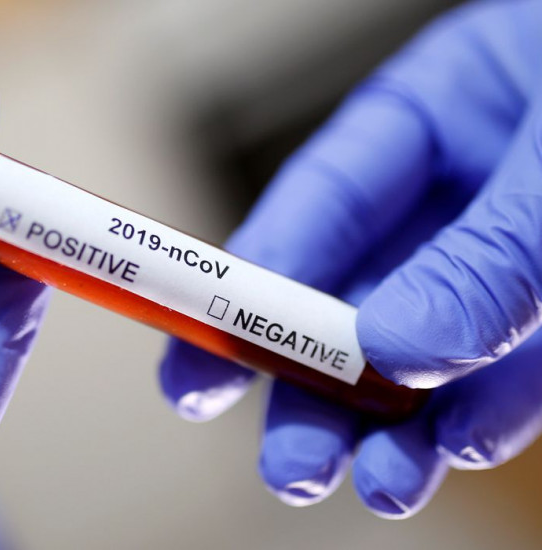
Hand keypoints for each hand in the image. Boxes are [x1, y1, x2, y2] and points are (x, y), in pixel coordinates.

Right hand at [160, 0, 541, 517]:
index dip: (251, 281)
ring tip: (367, 488)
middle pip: (353, 290)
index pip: (316, 202)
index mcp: (434, 112)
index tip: (205, 357)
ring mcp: (511, 255)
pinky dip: (481, 414)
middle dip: (312, 382)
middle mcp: (457, 189)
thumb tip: (396, 349)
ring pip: (425, 347)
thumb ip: (491, 251)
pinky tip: (448, 450)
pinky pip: (510, 369)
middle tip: (282, 459)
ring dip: (392, 424)